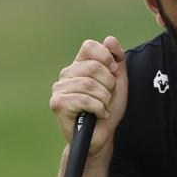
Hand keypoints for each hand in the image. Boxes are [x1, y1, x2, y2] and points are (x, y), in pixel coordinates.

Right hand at [48, 36, 127, 158]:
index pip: (89, 46)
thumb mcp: (118, 82)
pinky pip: (84, 99)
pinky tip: (98, 114)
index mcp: (79, 65)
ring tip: (102, 107)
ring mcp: (59, 89)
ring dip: (104, 99)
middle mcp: (66, 74)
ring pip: (90, 84)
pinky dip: (98, 108)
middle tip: (107, 98)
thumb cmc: (107, 110)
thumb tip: (109, 40)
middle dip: (109, 85)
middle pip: (94, 67)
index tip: (113, 73)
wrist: (101, 137)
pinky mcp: (57, 104)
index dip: (106, 58)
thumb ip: (117, 60)